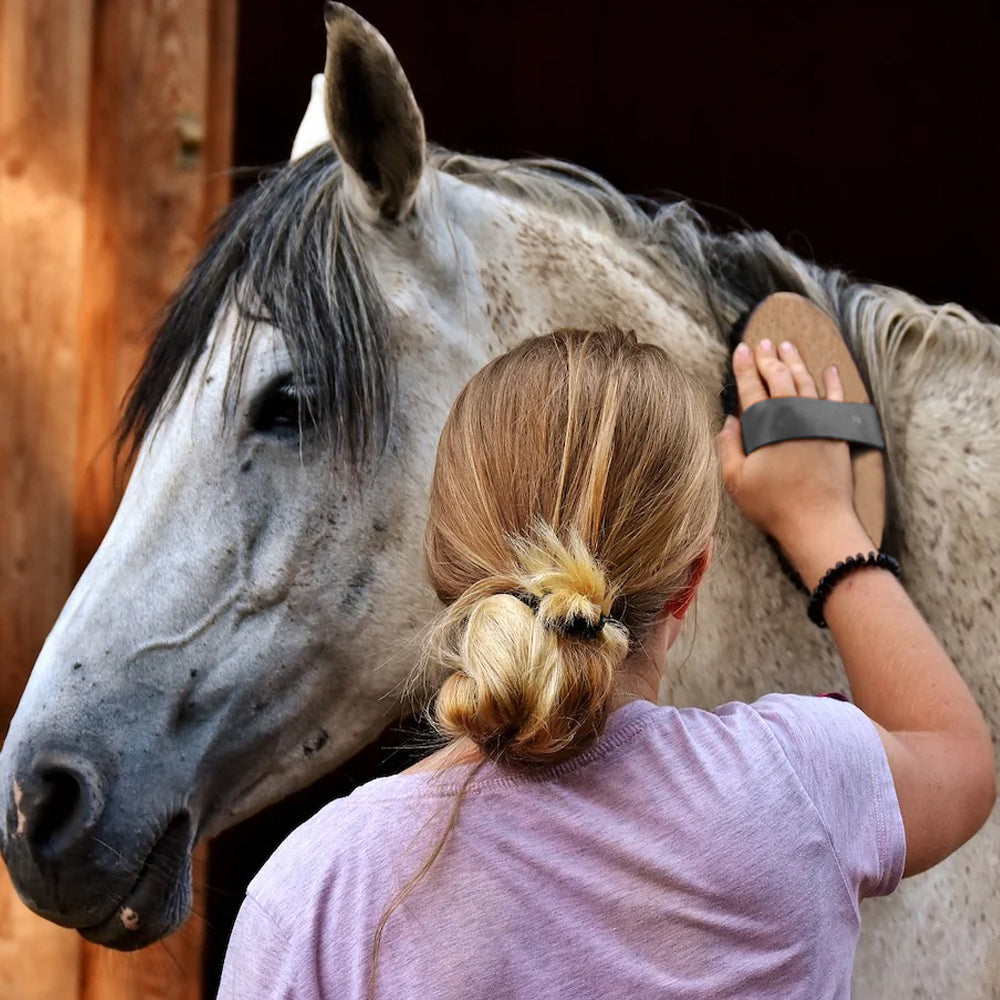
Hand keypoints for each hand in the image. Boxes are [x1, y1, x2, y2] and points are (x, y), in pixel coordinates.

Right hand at [717, 339, 871, 570]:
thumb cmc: (773, 505)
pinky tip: (829, 370)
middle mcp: (794, 415)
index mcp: (767, 424)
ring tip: (787, 346)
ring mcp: (818, 421)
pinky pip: (835, 399)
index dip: (744, 366)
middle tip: (762, 343)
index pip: (752, 386)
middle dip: (769, 357)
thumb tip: (729, 421)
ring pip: (807, 380)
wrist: (818, 522)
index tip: (741, 350)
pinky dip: (832, 382)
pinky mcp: (837, 432)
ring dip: (796, 361)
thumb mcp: (736, 480)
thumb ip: (729, 446)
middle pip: (780, 377)